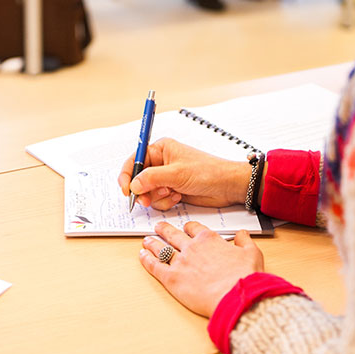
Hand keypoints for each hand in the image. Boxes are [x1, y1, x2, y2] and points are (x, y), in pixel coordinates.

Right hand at [118, 138, 251, 209]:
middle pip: (138, 179)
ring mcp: (166, 178)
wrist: (227, 186)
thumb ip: (151, 178)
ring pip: (148, 192)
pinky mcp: (171, 191)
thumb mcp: (176, 174)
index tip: (127, 190)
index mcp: (160, 150)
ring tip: (171, 194)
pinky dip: (165, 202)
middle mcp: (161, 163)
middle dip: (143, 191)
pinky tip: (178, 197)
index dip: (127, 175)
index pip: (134, 160)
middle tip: (147, 200)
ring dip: (157, 197)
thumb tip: (133, 184)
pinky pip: (158, 200)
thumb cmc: (208, 172)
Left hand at [139, 221, 263, 316]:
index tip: (185, 228)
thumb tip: (242, 234)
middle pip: (173, 235)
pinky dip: (146, 260)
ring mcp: (180, 262)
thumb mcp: (252, 253)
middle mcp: (192, 247)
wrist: (236, 297)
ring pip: (161, 248)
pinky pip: (154, 266)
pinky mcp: (171, 278)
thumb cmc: (245, 277)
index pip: (194, 228)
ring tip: (146, 241)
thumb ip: (245, 241)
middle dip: (164, 230)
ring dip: (152, 243)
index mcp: (209, 240)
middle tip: (158, 227)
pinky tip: (142, 256)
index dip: (188, 228)